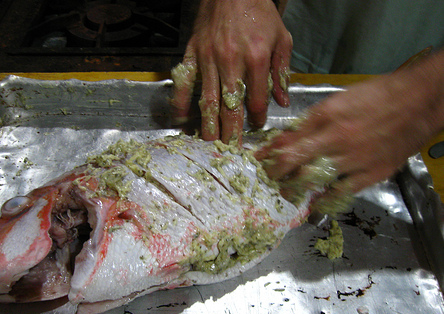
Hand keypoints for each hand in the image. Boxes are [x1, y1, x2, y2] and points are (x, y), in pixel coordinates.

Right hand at [171, 0, 291, 143]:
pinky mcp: (192, 53)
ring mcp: (208, 59)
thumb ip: (282, 71)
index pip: (256, 100)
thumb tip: (282, 101)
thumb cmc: (258, 12)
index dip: (257, 118)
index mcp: (255, 59)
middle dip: (230, 132)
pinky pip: (184, 80)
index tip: (256, 127)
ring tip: (208, 143)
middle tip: (230, 151)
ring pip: (207, 99)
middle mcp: (230, 62)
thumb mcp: (281, 37)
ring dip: (208, 124)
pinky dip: (180, 100)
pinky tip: (180, 117)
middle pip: (230, 106)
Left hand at [255, 51, 443, 205]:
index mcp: (325, 116)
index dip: (267, 153)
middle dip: (274, 174)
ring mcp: (354, 159)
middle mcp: (336, 138)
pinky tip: (315, 203)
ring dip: (294, 188)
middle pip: (293, 162)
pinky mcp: (372, 173)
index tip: (257, 161)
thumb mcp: (337, 101)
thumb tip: (285, 137)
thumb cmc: (377, 96)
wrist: (419, 100)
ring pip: (312, 180)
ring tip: (285, 192)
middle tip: (267, 180)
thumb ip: (310, 122)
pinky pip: (341, 193)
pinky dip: (325, 199)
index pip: (287, 140)